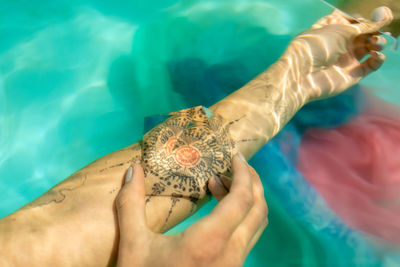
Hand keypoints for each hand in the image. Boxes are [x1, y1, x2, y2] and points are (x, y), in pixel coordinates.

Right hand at [116, 154, 267, 266]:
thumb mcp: (133, 244)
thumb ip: (130, 203)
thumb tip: (132, 169)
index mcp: (210, 241)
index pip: (243, 198)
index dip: (244, 173)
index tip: (236, 156)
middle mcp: (232, 253)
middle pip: (258, 209)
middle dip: (251, 182)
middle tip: (233, 165)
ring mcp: (235, 265)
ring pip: (256, 224)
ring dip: (247, 199)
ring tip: (221, 184)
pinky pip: (248, 237)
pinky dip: (241, 216)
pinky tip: (218, 212)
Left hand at [281, 6, 392, 100]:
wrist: (301, 76)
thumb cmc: (314, 48)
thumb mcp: (338, 31)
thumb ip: (360, 26)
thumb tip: (379, 20)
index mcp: (332, 31)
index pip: (353, 22)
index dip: (362, 20)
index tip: (366, 21)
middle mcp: (340, 45)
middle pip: (364, 35)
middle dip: (374, 32)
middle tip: (376, 34)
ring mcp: (346, 60)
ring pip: (370, 48)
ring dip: (378, 43)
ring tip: (376, 44)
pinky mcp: (352, 74)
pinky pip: (371, 65)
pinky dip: (378, 59)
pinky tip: (376, 55)